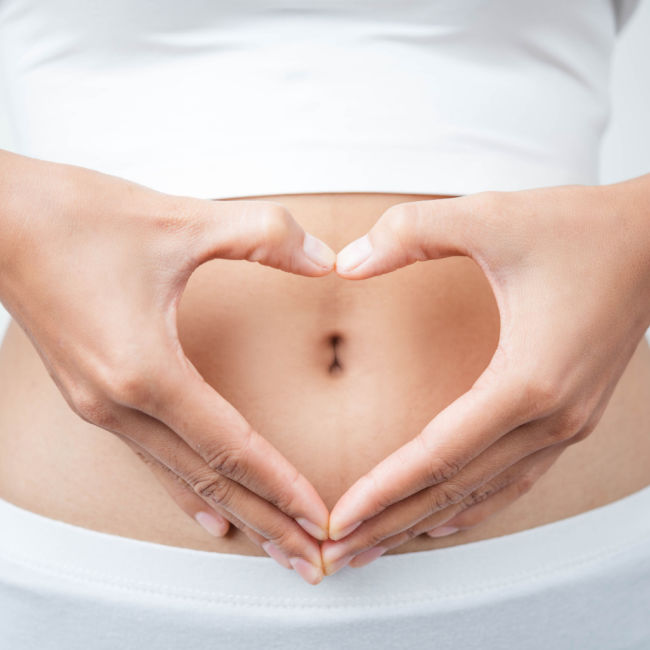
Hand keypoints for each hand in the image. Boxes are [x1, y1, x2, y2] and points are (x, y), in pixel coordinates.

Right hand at [0, 151, 335, 583]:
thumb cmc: (76, 217)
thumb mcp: (184, 219)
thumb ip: (266, 237)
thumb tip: (327, 260)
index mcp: (145, 370)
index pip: (231, 448)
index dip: (282, 486)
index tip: (321, 519)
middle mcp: (120, 403)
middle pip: (210, 480)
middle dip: (267, 523)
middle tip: (312, 562)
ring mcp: (102, 406)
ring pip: (182, 478)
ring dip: (235, 513)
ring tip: (273, 547)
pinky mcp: (95, 395)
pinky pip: (152, 459)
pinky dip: (187, 491)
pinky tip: (208, 514)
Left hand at [321, 178, 649, 574]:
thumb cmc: (579, 229)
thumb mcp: (490, 216)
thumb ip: (410, 233)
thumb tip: (343, 263)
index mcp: (528, 380)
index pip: (439, 454)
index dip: (383, 490)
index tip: (338, 519)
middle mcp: (551, 418)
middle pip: (456, 490)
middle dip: (392, 523)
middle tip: (338, 554)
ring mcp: (564, 424)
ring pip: (483, 494)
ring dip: (424, 522)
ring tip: (376, 546)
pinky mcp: (567, 417)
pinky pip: (512, 479)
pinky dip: (471, 505)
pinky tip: (441, 518)